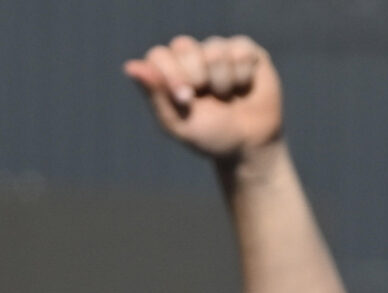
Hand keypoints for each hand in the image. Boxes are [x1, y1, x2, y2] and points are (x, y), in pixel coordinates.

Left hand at [124, 35, 283, 166]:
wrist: (251, 147)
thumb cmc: (211, 136)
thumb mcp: (179, 125)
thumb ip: (156, 96)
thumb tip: (130, 67)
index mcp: (168, 70)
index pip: (159, 55)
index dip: (172, 75)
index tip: (185, 99)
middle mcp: (190, 55)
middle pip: (184, 45)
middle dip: (197, 76)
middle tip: (208, 98)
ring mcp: (217, 51)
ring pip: (215, 50)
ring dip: (223, 81)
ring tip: (227, 96)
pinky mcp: (246, 52)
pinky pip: (241, 51)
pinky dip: (244, 75)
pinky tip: (244, 87)